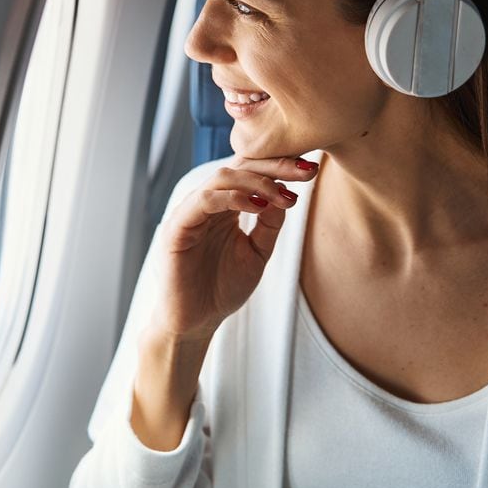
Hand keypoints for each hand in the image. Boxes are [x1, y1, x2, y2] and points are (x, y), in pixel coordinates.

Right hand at [149, 155, 318, 341]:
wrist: (195, 322)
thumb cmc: (221, 289)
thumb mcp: (257, 252)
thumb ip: (269, 224)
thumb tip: (286, 194)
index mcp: (224, 207)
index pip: (249, 172)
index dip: (279, 166)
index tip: (310, 169)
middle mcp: (206, 204)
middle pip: (238, 166)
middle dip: (273, 165)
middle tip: (304, 170)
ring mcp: (190, 213)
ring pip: (221, 178)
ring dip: (256, 181)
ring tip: (282, 195)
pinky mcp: (177, 228)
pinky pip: (203, 201)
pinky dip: (232, 198)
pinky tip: (257, 206)